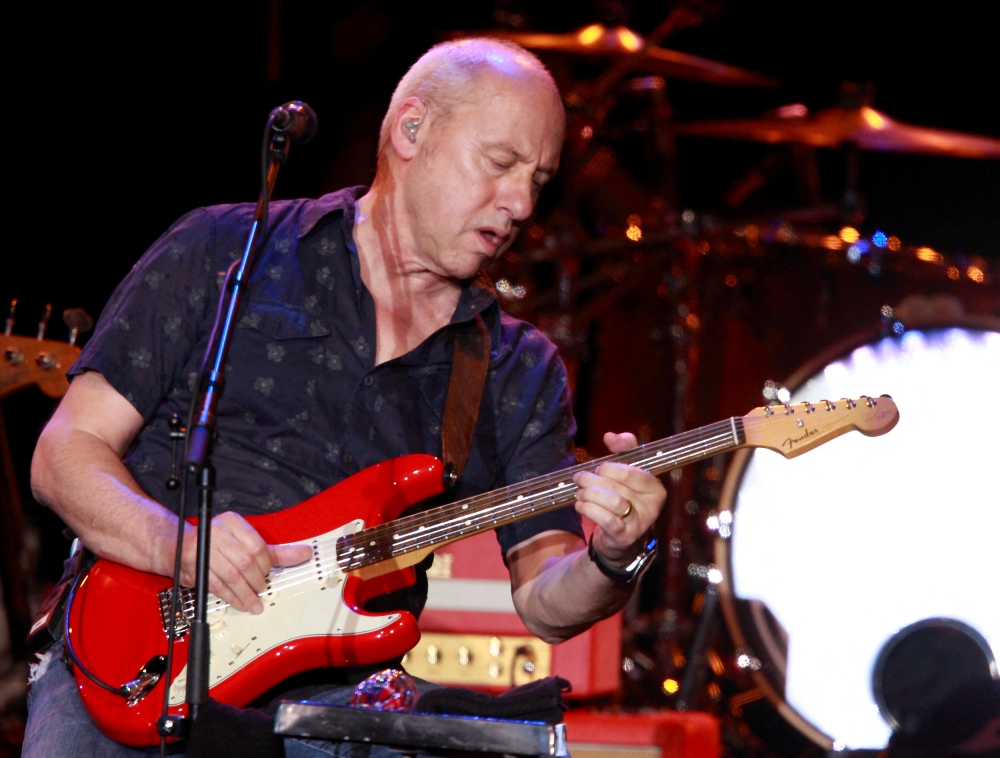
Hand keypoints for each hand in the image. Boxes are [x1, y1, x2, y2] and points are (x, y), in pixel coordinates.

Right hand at [171, 511, 311, 613]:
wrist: (175, 545)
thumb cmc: (214, 544)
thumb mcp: (244, 542)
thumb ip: (274, 551)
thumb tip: (304, 553)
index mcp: (233, 522)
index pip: (257, 546)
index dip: (265, 566)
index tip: (268, 575)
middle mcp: (217, 532)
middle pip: (246, 561)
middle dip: (256, 580)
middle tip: (260, 589)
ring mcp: (203, 548)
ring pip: (232, 575)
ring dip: (245, 593)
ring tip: (254, 603)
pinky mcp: (194, 566)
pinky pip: (217, 585)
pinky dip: (232, 597)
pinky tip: (240, 603)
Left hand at [572, 432, 665, 566]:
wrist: (621, 538)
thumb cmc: (624, 499)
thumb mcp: (627, 472)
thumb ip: (624, 450)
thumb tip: (610, 436)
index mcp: (656, 488)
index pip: (632, 471)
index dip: (610, 468)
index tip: (598, 468)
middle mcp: (652, 506)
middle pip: (618, 486)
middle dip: (593, 480)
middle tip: (579, 478)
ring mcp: (640, 523)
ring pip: (612, 501)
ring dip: (590, 494)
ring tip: (579, 492)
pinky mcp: (625, 537)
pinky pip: (606, 519)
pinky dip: (589, 509)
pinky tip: (580, 505)